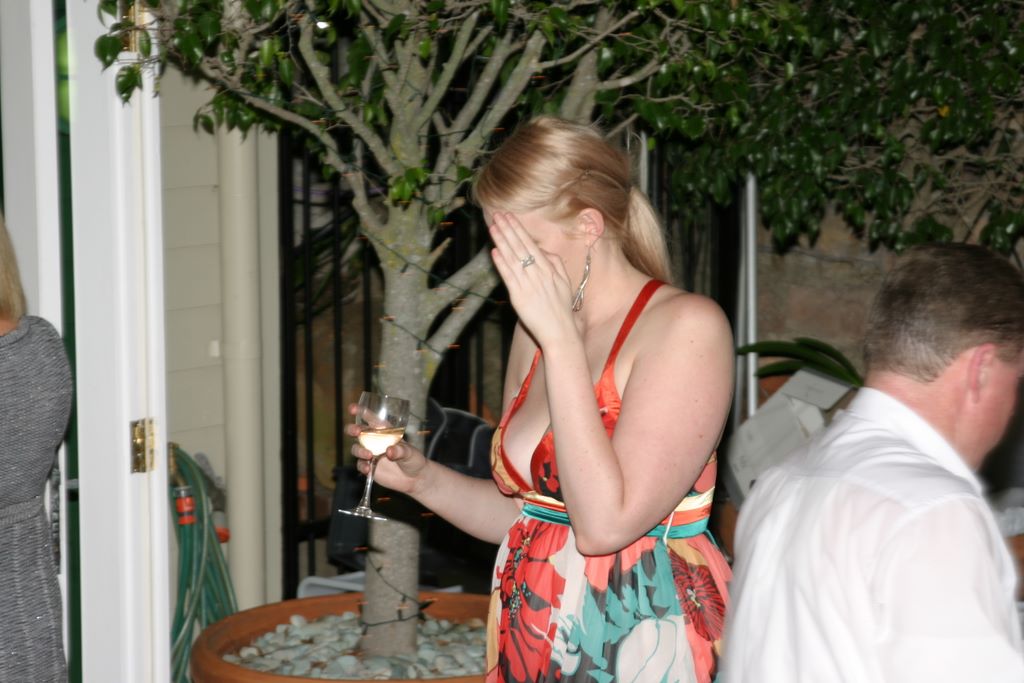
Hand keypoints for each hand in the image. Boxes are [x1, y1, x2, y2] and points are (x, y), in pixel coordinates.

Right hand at [345, 403, 429, 494]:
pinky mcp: (368, 466)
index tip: (352, 408)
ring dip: (359, 450)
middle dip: (353, 429)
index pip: (370, 418)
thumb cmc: (413, 459)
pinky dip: (362, 466)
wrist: (414, 478)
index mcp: (384, 430)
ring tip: (369, 455)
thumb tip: (389, 451)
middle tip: (356, 432)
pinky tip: (368, 469)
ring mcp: (370, 453)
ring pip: (356, 448)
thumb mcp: (410, 453)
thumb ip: (400, 451)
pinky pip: (360, 464)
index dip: (360, 411)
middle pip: (357, 431)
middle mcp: (374, 440)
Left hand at [489, 212, 578, 346]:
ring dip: (501, 241)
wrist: (560, 330)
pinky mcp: (519, 296)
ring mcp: (528, 284)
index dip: (518, 229)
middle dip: (508, 229)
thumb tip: (542, 250)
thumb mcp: (564, 281)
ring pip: (512, 258)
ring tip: (493, 227)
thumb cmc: (562, 307)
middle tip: (497, 215)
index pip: (530, 244)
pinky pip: (508, 277)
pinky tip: (494, 252)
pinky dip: (501, 264)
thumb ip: (555, 263)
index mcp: (549, 268)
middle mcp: (538, 273)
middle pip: (520, 247)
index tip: (509, 217)